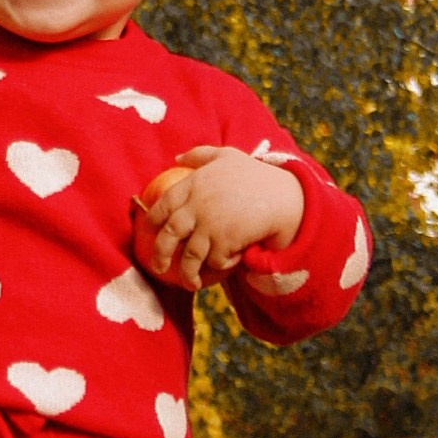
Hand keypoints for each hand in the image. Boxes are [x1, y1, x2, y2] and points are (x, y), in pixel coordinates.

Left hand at [139, 145, 304, 290]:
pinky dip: (220, 266)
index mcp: (194, 183)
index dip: (153, 220)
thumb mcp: (228, 156)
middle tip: (159, 267)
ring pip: (189, 255)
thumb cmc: (257, 175)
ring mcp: (209, 224)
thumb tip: (176, 158)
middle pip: (169, 234)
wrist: (285, 197)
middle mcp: (197, 204)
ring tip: (191, 283)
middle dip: (160, 254)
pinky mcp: (224, 241)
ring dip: (188, 273)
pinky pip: (215, 261)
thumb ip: (201, 154)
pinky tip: (229, 264)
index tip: (151, 230)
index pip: (163, 204)